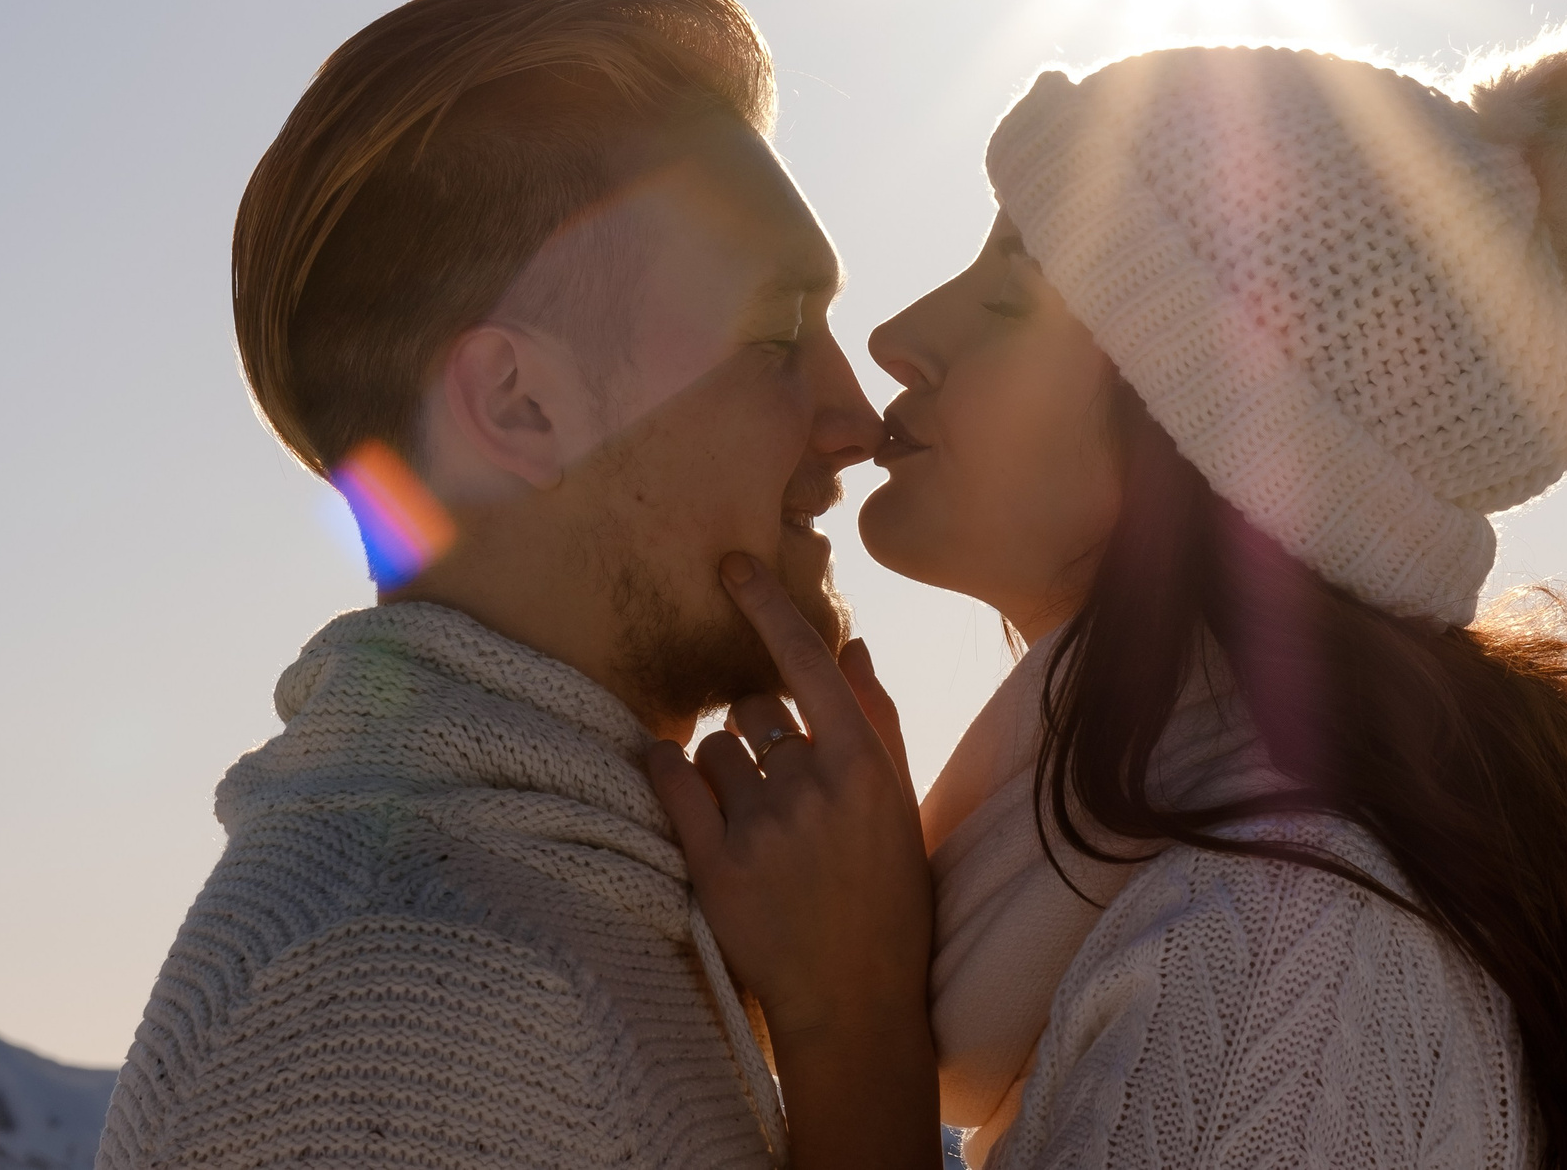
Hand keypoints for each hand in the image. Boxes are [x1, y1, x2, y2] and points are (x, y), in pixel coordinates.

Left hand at [645, 554, 933, 1046]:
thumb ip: (876, 721)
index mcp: (862, 768)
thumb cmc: (887, 900)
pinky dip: (666, 770)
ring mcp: (759, 828)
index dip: (767, 606)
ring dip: (719, 767)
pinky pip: (670, 781)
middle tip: (774, 785)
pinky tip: (673, 779)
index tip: (733, 564)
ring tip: (751, 820)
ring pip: (711, 748)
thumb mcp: (900, 806)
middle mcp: (809, 788)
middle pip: (752, 710)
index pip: (808, 663)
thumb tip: (852, 646)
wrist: (855, 1002)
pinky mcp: (713, 866)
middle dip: (755, 732)